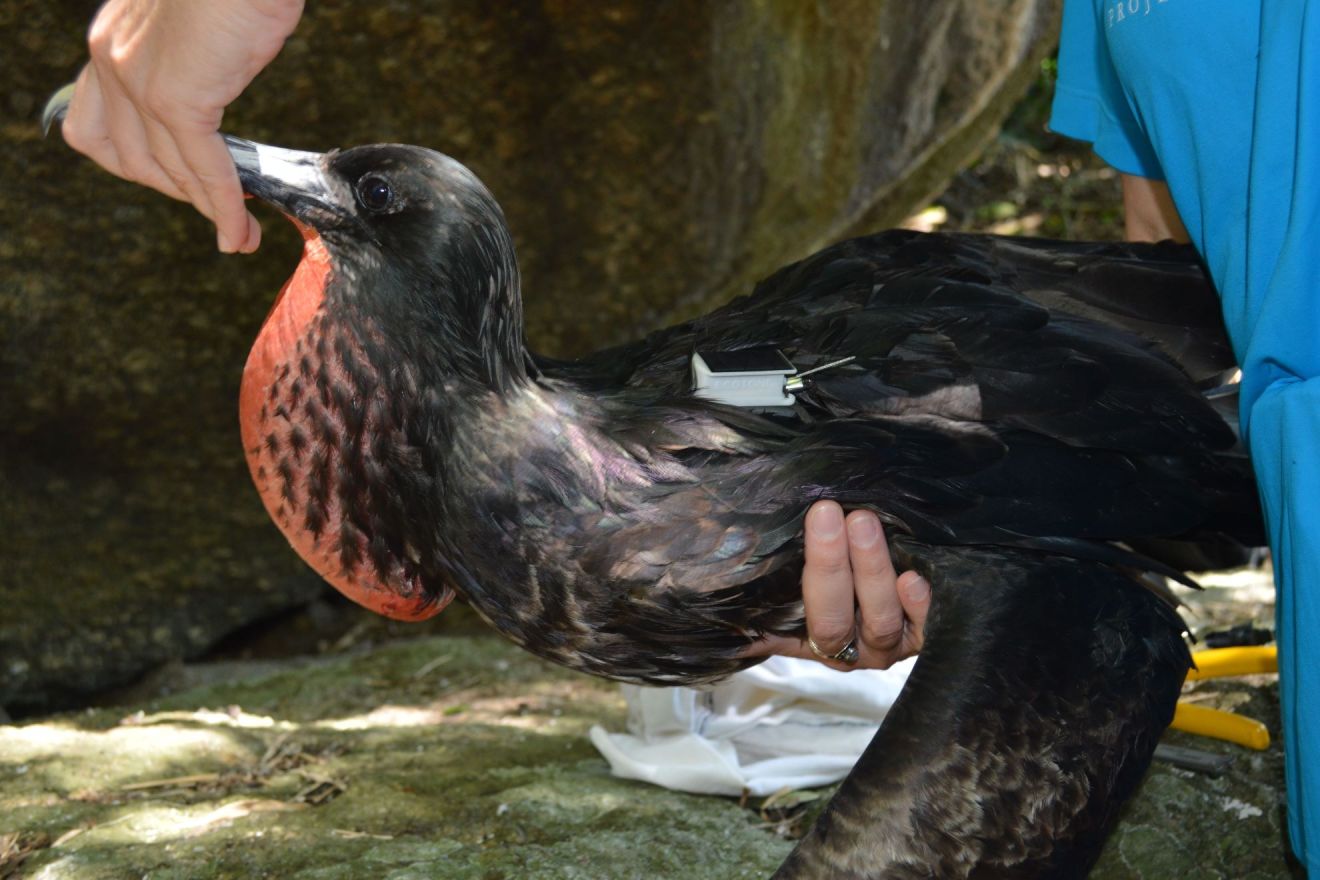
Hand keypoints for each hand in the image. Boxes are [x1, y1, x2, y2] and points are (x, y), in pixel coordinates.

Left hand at [60, 0, 304, 252]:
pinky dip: (222, 203)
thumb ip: (193, 58)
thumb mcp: (199, 24)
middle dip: (174, 192)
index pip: (103, 127)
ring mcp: (138, 82)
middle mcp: (112, 62)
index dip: (140, 164)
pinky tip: (240, 225)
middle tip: (218, 211)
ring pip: (164, 170)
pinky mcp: (176, 97)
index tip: (182, 178)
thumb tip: (218, 82)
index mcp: (113, 41)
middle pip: (126, 157)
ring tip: (239, 235)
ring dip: (205, 209)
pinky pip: (201, 167)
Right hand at [744, 501, 929, 669]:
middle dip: (831, 566)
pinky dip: (921, 606)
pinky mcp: (927, 633)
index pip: (798, 624)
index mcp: (811, 641)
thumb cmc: (829, 575)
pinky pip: (927, 628)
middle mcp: (851, 648)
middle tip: (828, 512)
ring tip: (864, 522)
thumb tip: (699, 594)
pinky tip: (915, 577)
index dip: (802, 584)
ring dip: (871, 571)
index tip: (800, 533)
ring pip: (878, 620)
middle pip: (835, 620)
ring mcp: (890, 642)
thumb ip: (756, 595)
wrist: (895, 580)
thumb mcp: (786, 588)